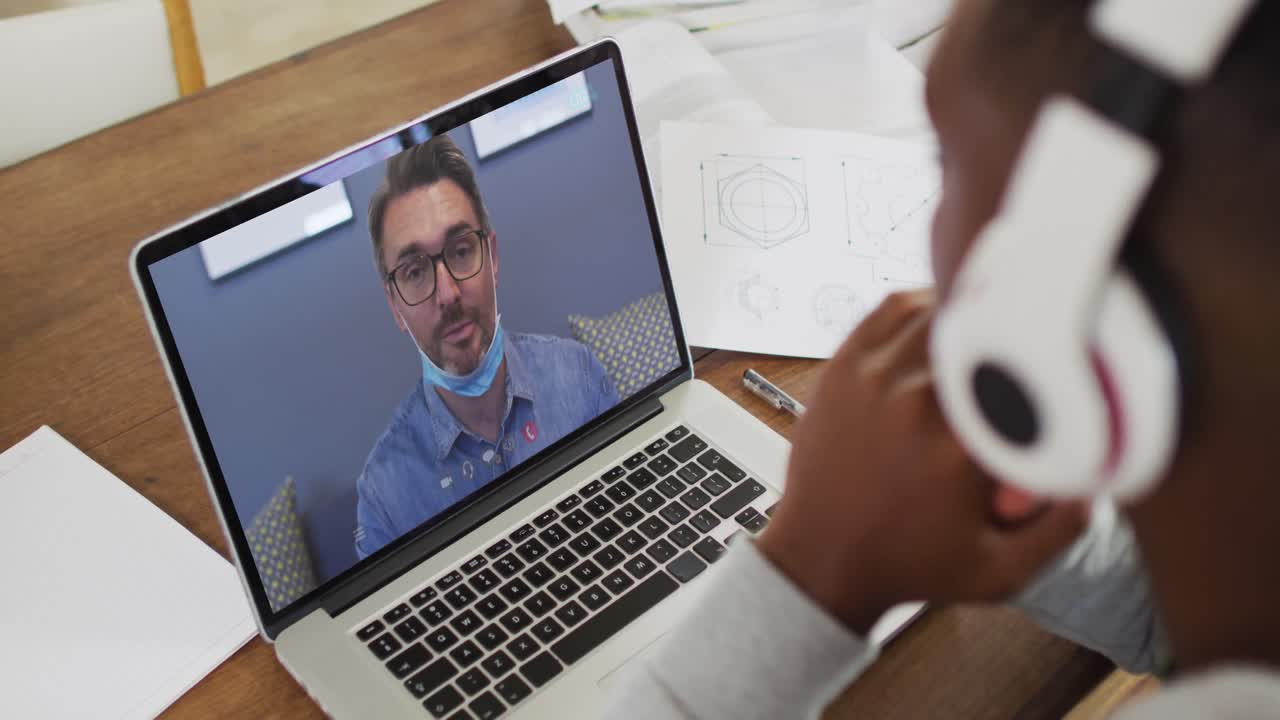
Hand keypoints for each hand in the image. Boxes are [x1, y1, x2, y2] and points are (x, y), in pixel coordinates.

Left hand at [757, 290, 1086, 633]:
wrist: (822, 559)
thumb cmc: (907, 565)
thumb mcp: (999, 571)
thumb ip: (1063, 527)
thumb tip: (1101, 473)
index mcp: (961, 447)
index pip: (1030, 370)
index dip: (1054, 360)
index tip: (1068, 365)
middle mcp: (916, 402)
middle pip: (989, 331)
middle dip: (1015, 337)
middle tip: (1029, 349)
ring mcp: (875, 378)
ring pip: (941, 310)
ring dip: (973, 317)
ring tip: (991, 335)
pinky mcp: (845, 367)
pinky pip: (894, 308)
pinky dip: (925, 303)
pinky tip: (945, 322)